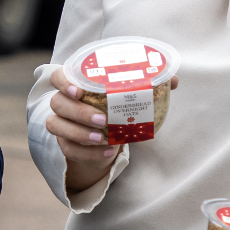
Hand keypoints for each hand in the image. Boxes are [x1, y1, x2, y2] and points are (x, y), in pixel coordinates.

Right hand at [45, 67, 178, 195]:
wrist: (105, 130)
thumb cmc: (113, 103)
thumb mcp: (129, 92)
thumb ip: (148, 83)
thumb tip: (173, 80)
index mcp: (75, 83)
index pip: (58, 77)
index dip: (64, 83)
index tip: (79, 91)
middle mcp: (62, 102)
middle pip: (57, 103)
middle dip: (79, 112)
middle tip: (102, 120)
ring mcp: (61, 123)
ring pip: (56, 126)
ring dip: (79, 133)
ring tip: (101, 138)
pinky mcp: (65, 143)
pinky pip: (69, 149)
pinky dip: (88, 153)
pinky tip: (108, 151)